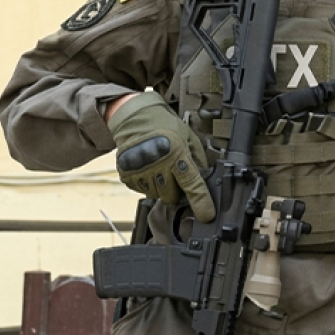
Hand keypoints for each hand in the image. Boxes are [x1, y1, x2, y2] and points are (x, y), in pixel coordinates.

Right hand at [108, 92, 214, 222]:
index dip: (201, 202)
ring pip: (157, 195)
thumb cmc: (165, 126)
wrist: (135, 118)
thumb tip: (206, 180)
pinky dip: (148, 184)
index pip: (192, 184)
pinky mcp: (127, 175)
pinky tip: (149, 168)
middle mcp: (158, 164)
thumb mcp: (189, 138)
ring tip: (160, 167)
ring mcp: (140, 171)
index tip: (207, 215)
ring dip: (162, 187)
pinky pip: (142, 191)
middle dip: (177, 189)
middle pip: (173, 196)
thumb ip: (198, 160)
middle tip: (175, 173)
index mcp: (177, 154)